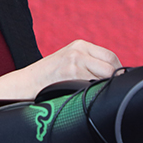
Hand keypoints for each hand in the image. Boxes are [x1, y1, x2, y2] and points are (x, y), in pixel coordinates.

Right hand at [0, 40, 121, 100]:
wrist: (24, 85)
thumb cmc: (48, 79)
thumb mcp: (68, 62)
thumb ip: (88, 64)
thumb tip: (114, 78)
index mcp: (79, 45)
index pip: (110, 56)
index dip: (117, 71)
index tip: (115, 83)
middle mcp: (79, 50)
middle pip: (112, 65)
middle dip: (113, 80)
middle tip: (108, 92)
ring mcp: (75, 60)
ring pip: (105, 76)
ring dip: (103, 88)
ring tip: (92, 95)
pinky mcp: (71, 73)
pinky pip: (94, 85)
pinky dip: (93, 93)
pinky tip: (83, 97)